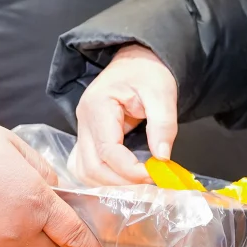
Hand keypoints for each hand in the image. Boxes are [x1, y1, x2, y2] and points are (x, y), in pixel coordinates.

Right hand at [69, 45, 178, 185]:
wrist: (137, 61)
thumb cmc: (148, 72)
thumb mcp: (162, 92)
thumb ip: (163, 124)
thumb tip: (162, 157)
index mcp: (98, 106)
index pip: (107, 150)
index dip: (129, 170)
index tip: (153, 175)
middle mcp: (83, 121)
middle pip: (92, 166)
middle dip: (120, 182)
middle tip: (148, 184)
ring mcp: (82, 130)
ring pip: (84, 171)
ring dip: (109, 184)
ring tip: (137, 184)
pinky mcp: (87, 138)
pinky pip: (86, 166)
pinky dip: (101, 179)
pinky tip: (122, 180)